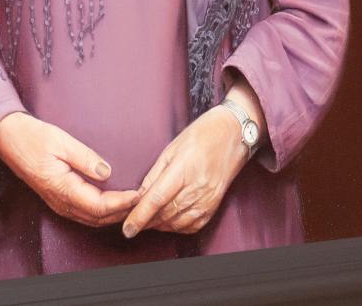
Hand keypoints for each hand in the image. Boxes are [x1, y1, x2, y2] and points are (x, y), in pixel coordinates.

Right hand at [0, 111, 138, 226]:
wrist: (8, 140)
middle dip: (122, 212)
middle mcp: (60, 202)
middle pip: (98, 218)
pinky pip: (84, 213)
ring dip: (113, 214)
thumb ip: (85, 158)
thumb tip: (107, 172)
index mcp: (62, 188)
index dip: (121, 203)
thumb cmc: (33, 137)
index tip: (139, 193)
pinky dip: (103, 212)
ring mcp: (58, 203)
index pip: (99, 206)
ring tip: (134, 202)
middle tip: (144, 200)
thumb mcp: (61, 142)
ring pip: (92, 218)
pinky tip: (115, 202)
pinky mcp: (58, 199)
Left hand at [121, 103, 250, 237]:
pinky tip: (168, 220)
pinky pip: (191, 226)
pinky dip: (176, 227)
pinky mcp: (214, 206)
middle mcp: (197, 187)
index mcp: (183, 169)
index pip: (156, 200)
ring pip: (176, 223)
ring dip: (158, 225)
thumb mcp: (171, 148)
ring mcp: (207, 199)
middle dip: (145, 221)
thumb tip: (138, 196)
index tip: (127, 228)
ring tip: (148, 220)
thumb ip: (154, 175)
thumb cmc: (202, 135)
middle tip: (131, 222)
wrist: (234, 134)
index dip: (139, 217)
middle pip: (164, 214)